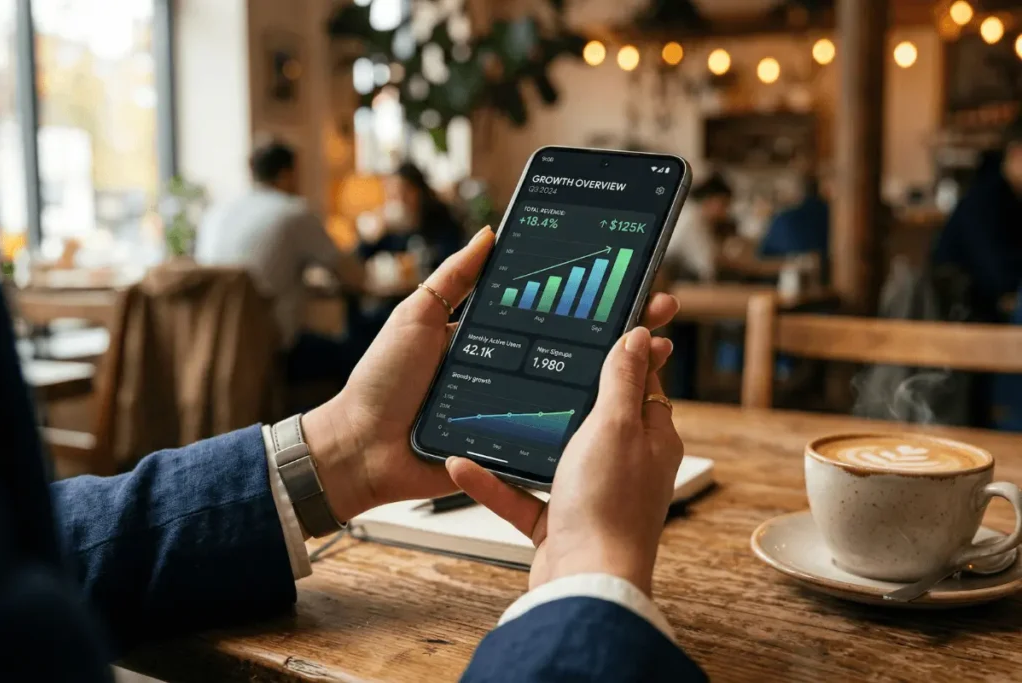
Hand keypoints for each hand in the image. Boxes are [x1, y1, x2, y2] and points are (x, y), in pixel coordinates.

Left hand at [302, 226, 680, 523]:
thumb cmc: (382, 382)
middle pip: (576, 348)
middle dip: (621, 329)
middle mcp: (510, 371)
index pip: (551, 310)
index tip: (626, 280)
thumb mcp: (417, 316)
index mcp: (490, 338)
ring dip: (620, 372)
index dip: (588, 297)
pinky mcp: (512, 444)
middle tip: (660, 311)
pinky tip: (626, 403)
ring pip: (577, 389)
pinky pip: (556, 431)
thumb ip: (453, 279)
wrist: (362, 447)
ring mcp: (514, 408)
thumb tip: (489, 234)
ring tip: (659, 352)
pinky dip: (592, 420)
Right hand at [447, 326, 683, 595]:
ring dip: (516, 437)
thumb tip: (641, 336)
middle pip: (592, 415)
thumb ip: (623, 380)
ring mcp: (589, 494)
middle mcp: (623, 465)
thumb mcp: (616, 427)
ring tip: (486, 407)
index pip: (640, 383)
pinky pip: (519, 494)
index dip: (621, 352)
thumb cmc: (609, 508)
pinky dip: (491, 480)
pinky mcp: (557, 523)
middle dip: (560, 390)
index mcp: (649, 438)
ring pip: (549, 454)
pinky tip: (460, 465)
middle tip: (528, 358)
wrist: (584, 584)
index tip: (595, 324)